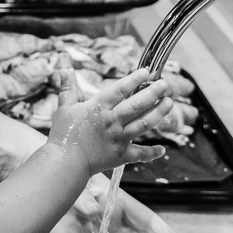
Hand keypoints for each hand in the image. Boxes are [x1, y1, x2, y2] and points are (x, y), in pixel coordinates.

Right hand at [47, 67, 172, 178]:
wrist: (65, 162)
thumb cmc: (63, 134)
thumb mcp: (63, 108)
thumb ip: (67, 89)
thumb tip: (64, 70)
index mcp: (99, 108)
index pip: (120, 89)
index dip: (134, 78)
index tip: (146, 71)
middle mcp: (112, 121)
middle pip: (137, 104)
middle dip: (153, 92)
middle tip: (165, 84)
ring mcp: (119, 138)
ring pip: (144, 124)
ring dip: (159, 113)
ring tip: (169, 103)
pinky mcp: (121, 156)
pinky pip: (140, 154)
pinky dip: (152, 153)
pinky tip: (162, 149)